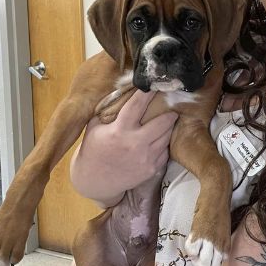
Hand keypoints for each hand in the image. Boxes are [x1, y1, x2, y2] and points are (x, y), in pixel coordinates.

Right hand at [70, 90, 177, 206]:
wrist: (95, 181)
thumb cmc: (94, 149)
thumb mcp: (95, 127)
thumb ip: (109, 110)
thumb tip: (123, 90)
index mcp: (119, 131)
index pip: (137, 106)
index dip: (147, 93)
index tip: (155, 83)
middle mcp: (135, 144)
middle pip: (163, 122)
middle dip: (169, 112)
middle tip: (172, 105)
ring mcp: (145, 158)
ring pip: (167, 136)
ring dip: (169, 126)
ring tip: (169, 119)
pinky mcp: (152, 169)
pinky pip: (165, 150)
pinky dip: (164, 143)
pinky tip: (159, 138)